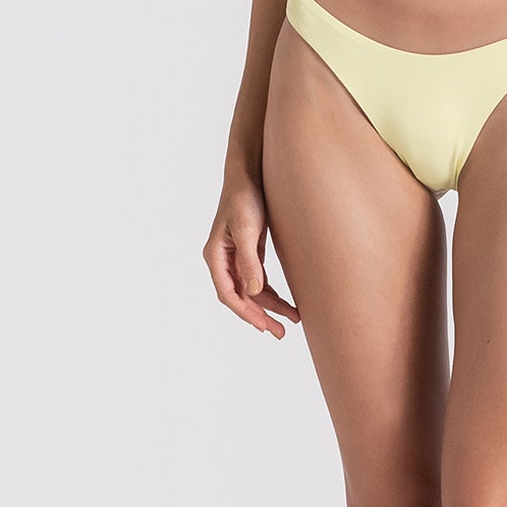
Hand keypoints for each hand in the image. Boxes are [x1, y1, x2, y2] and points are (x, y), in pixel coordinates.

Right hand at [203, 174, 300, 337]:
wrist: (251, 173)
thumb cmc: (245, 197)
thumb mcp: (247, 228)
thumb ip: (249, 260)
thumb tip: (254, 291)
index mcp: (215, 256)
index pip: (228, 293)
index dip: (246, 312)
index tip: (264, 326)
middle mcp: (222, 260)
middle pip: (240, 297)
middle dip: (259, 316)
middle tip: (280, 333)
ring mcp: (235, 257)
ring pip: (251, 291)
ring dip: (268, 307)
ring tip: (290, 321)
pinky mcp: (249, 252)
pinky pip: (258, 280)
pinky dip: (271, 293)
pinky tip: (286, 303)